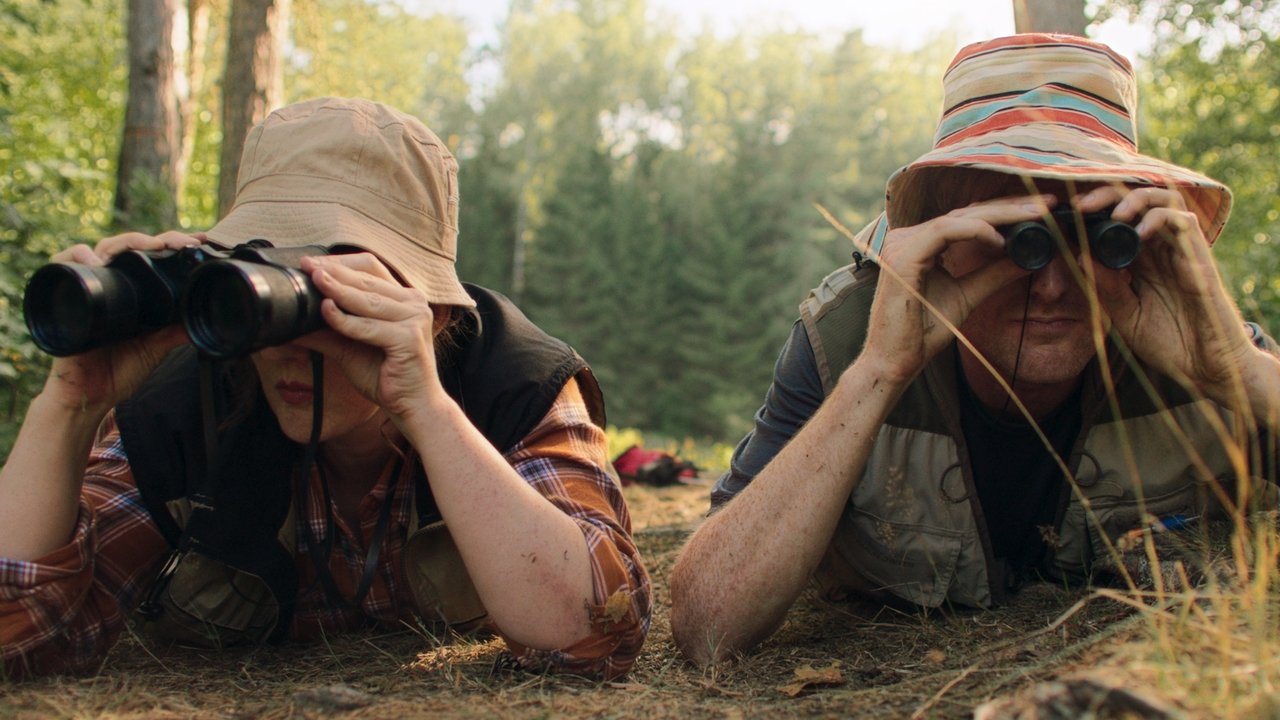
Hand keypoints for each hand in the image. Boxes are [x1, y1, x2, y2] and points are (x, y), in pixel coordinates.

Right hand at [39, 231, 200, 415]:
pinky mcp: (67, 296)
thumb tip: (207, 318)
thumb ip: (177, 331)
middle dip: (157, 239)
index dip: (173, 244)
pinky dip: (76, 256)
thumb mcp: (157, 347)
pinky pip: (62, 264)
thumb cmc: (120, 370)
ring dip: (125, 242)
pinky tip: (95, 259)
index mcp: (134, 291)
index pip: (152, 256)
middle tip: (183, 242)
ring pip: (101, 248)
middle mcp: (111, 282)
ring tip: (149, 247)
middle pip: (130, 246)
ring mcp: (89, 286)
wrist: (91, 394)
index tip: (200, 239)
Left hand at [292, 253, 447, 427]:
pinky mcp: (409, 338)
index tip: (310, 263)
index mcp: (404, 300)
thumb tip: (291, 325)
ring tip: (313, 280)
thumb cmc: (386, 377)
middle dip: (333, 271)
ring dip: (337, 289)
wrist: (414, 407)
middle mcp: (414, 303)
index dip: (339, 263)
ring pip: (367, 300)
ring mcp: (414, 319)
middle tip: (306, 266)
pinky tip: (325, 311)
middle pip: (367, 279)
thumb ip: (327, 332)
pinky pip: (368, 326)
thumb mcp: (350, 348)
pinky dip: (345, 320)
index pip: (370, 269)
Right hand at [860, 196, 1052, 382]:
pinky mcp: (902, 257)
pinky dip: (975, 232)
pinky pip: (944, 232)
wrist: (894, 361)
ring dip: (999, 215)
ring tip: (1033, 216)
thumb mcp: (968, 296)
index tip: (1041, 210)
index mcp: (918, 243)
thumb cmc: (922, 333)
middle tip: (1048, 203)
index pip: (966, 218)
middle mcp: (906, 237)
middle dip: (1009, 207)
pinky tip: (1001, 240)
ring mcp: (900, 244)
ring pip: (958, 217)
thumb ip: (994, 274)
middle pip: (965, 212)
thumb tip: (1029, 258)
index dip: (1004, 211)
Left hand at [1079, 185, 1254, 398]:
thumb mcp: (1125, 315)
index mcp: (1141, 260)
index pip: (1118, 220)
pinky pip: (1183, 222)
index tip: (1064, 217)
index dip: (1094, 212)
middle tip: (1080, 206)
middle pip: (1138, 201)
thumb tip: (1079, 255)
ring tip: (1113, 214)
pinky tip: (1140, 231)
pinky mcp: (1199, 257)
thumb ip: (1105, 287)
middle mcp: (1161, 249)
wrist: (1205, 367)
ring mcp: (1181, 250)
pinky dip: (1160, 218)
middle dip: (1107, 195)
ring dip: (1135, 199)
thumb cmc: (1169, 343)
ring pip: (1164, 200)